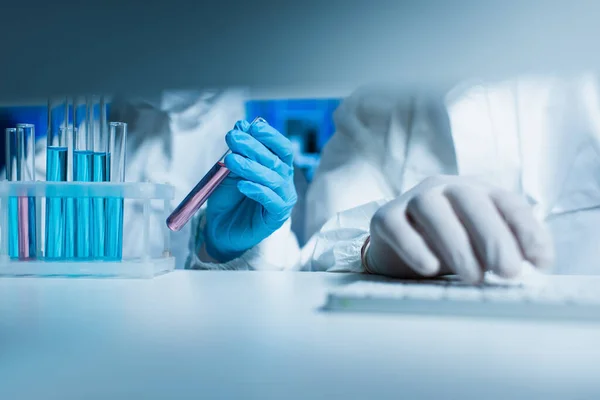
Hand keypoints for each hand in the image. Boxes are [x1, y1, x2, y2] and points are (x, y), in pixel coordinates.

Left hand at [204, 119, 296, 261]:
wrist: (220, 229)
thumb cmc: (228, 199)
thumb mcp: (230, 171)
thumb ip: (238, 151)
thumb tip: (241, 125)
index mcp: (277, 166)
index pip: (281, 147)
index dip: (269, 135)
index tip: (251, 127)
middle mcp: (284, 181)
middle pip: (275, 160)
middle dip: (254, 147)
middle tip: (233, 138)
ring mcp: (283, 199)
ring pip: (273, 179)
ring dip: (252, 167)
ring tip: (231, 161)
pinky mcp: (276, 217)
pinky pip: (271, 201)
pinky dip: (257, 191)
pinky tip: (243, 185)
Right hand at [367, 176, 553, 282]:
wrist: (398, 246)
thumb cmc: (448, 245)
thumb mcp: (482, 246)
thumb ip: (508, 249)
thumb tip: (536, 264)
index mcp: (476, 191)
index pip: (506, 202)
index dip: (526, 230)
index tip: (540, 262)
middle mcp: (445, 188)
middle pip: (469, 200)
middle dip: (493, 237)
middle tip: (508, 272)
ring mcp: (412, 199)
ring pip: (432, 208)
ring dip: (456, 244)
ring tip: (473, 278)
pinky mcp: (386, 217)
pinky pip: (397, 226)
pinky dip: (413, 246)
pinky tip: (429, 268)